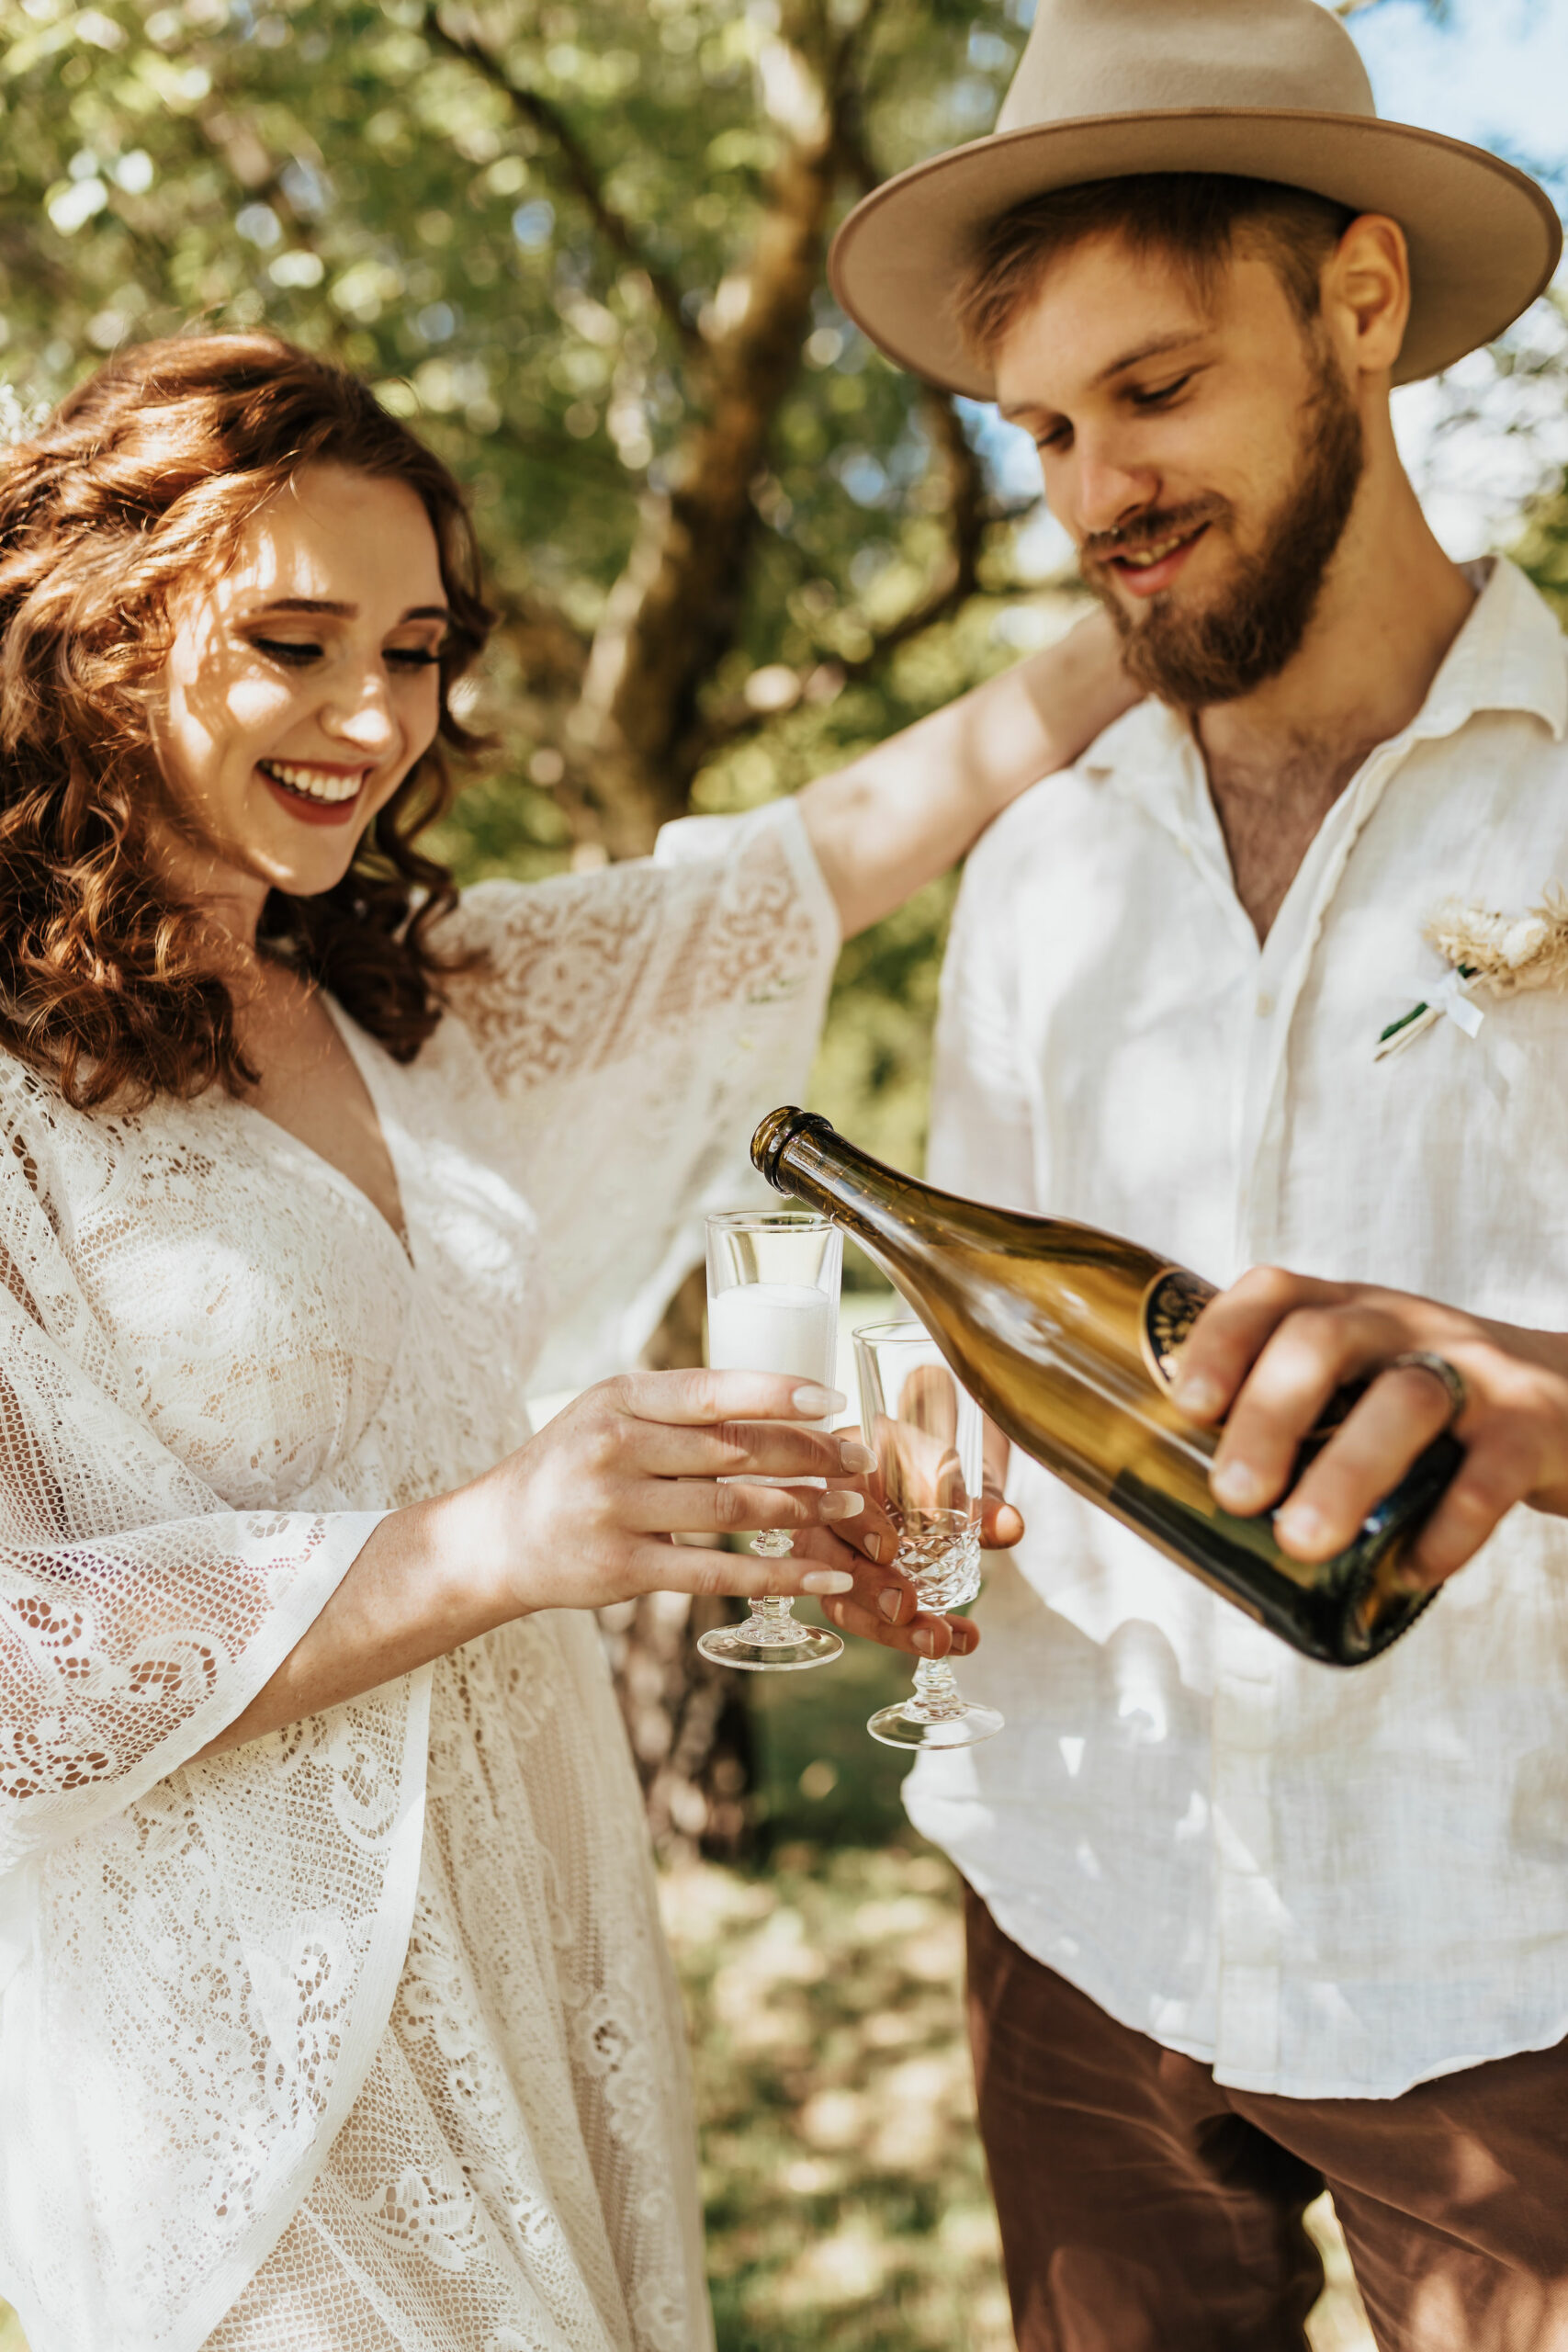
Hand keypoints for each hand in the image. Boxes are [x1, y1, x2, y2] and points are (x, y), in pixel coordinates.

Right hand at [449, 1366, 901, 1616]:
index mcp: (619, 1399)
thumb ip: (680, 1409)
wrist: (497, 1537)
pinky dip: (776, 1576)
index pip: (712, 1390)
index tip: (834, 1402)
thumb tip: (782, 1407)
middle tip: (859, 1459)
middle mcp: (614, 1448)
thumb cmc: (572, 1466)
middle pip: (734, 1449)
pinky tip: (821, 1577)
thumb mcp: (610, 1415)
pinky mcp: (621, 1569)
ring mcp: (615, 1511)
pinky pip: (716, 1572)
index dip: (778, 1394)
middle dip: (808, 1454)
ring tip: (848, 1508)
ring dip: (802, 1509)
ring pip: (732, 1509)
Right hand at [807, 1410, 1023, 1658]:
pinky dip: (910, 1636)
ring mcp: (830, 1558)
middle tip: (905, 1608)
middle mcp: (823, 1516)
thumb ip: (979, 1501)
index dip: (858, 1524)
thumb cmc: (930, 1470)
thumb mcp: (955, 1477)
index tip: (888, 1549)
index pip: (834, 1495)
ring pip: (841, 1600)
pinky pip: (867, 1620)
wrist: (931, 1482)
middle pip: (826, 1557)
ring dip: (889, 1629)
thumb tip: (1011, 1525)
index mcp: (844, 1469)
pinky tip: (956, 1641)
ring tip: (939, 1641)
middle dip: (868, 1589)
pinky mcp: (847, 1592)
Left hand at [1169, 1267, 1567, 1587]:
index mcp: (1350, 1312)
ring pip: (1404, 1401)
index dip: (1222, 1339)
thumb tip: (1189, 1511)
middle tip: (1234, 1497)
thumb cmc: (1438, 1404)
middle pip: (1324, 1341)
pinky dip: (1444, 1529)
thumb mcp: (1367, 1381)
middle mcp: (1406, 1326)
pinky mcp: (1534, 1428)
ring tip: (1303, 1543)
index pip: (1274, 1293)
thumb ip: (1300, 1421)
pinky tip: (1410, 1568)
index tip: (1188, 1405)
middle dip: (1269, 1416)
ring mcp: (1474, 1372)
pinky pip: (1486, 1475)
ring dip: (1346, 1473)